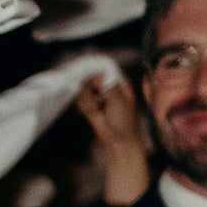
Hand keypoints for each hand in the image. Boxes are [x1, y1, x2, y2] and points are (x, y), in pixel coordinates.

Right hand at [78, 68, 152, 204]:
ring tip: (99, 107)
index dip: (98, 67)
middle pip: (93, 76)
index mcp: (119, 81)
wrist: (118, 139)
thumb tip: (97, 75)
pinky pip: (82, 100)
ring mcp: (97, 96)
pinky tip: (95, 112)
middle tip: (97, 95)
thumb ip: (108, 84)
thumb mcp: (119, 98)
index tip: (91, 69)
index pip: (106, 68)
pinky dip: (85, 106)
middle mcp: (107, 86)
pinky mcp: (89, 105)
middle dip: (91, 84)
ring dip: (89, 98)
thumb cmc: (124, 119)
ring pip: (85, 89)